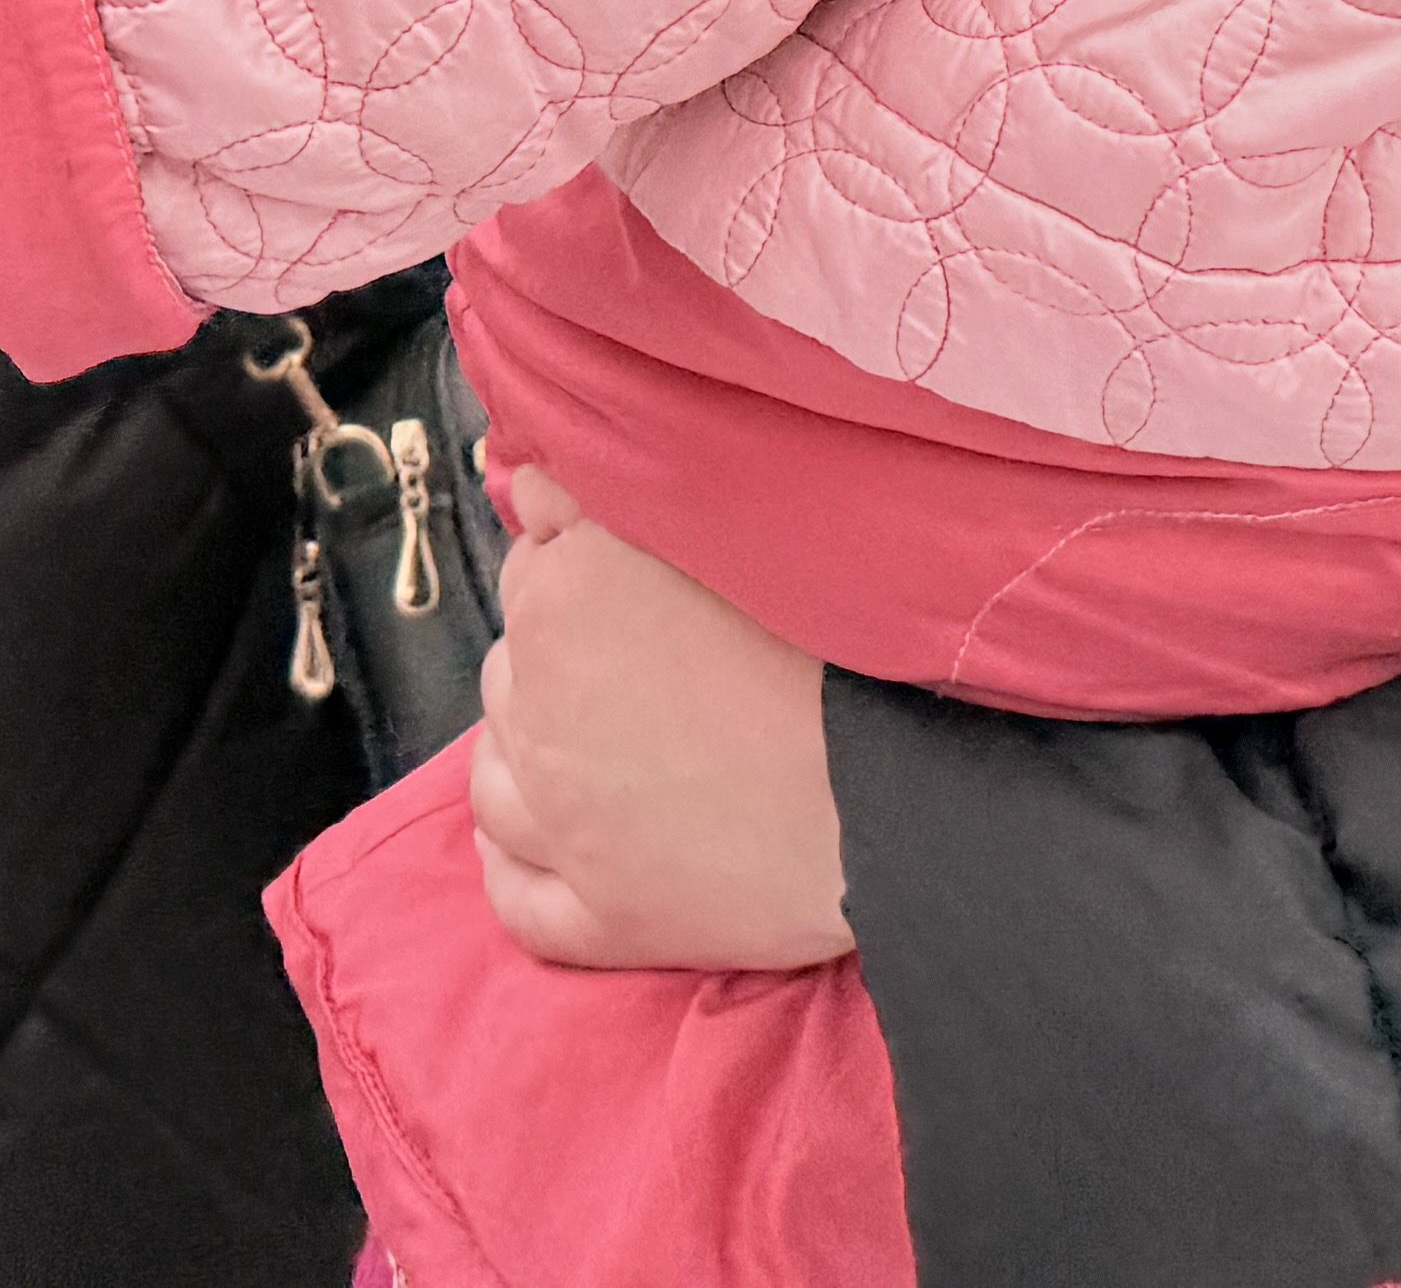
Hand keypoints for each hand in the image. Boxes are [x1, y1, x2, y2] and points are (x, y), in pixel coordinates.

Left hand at [467, 465, 849, 970]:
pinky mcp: (606, 920)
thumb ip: (605, 489)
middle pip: (510, 672)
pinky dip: (513, 868)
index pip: (532, 566)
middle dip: (554, 663)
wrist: (904, 789)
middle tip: (639, 663)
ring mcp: (564, 827)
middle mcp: (540, 714)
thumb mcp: (730, 517)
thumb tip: (530, 481)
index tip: (640, 581)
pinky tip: (534, 849)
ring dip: (523, 758)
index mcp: (562, 600)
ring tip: (585, 749)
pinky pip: (516, 898)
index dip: (587, 568)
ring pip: (495, 782)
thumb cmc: (836, 641)